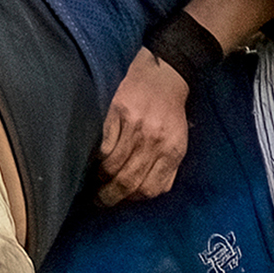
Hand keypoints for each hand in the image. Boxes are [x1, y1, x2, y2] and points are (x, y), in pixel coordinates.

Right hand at [96, 47, 189, 203]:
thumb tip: (145, 193)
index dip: (133, 199)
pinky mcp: (117, 112)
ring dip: (101, 178)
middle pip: (129, 181)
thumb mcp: (178, 140)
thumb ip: (167, 167)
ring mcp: (135, 127)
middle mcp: (155, 141)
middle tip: (100, 200)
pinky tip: (94, 159)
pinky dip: (97, 157)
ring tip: (95, 180)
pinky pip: (103, 146)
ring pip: (112, 166)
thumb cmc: (169, 110)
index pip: (151, 189)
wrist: (165, 72)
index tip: (122, 200)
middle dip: (111, 196)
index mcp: (173, 149)